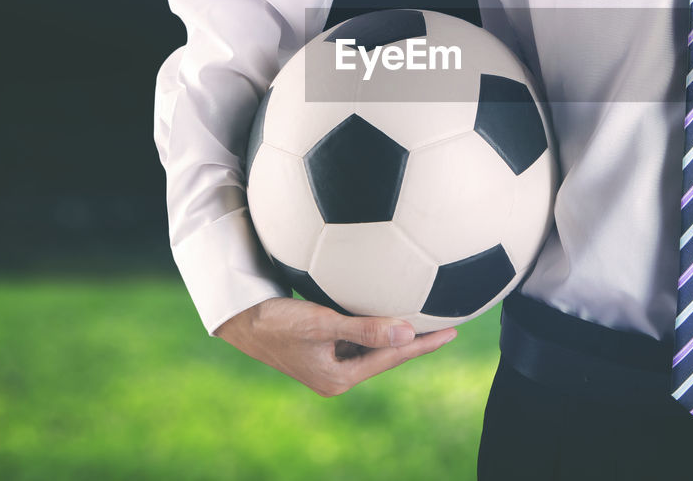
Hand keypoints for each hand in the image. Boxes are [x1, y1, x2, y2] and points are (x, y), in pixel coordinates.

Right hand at [214, 296, 457, 396]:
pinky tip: (386, 314)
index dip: (423, 344)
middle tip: (448, 325)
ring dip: (395, 334)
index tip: (452, 333)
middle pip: (385, 355)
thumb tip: (408, 332)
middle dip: (416, 341)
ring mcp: (328, 363)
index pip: (392, 357)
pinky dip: (374, 327)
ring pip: (372, 347)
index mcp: (340, 378)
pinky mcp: (320, 349)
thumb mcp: (323, 324)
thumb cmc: (278, 321)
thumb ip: (366, 328)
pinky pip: (357, 339)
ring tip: (425, 320)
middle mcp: (337, 375)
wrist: (241, 320)